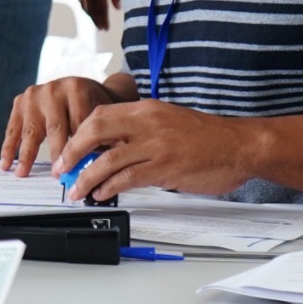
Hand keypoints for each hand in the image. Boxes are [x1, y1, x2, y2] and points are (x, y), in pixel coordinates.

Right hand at [1, 76, 120, 175]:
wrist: (82, 88)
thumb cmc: (94, 105)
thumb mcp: (102, 115)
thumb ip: (99, 137)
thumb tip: (91, 167)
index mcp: (77, 89)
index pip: (79, 125)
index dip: (79, 150)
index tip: (78, 171)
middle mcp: (54, 89)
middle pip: (55, 128)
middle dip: (56, 155)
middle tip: (56, 175)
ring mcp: (34, 94)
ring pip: (31, 130)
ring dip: (26, 154)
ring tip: (22, 173)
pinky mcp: (20, 101)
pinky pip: (13, 128)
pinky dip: (9, 147)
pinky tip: (6, 163)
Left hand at [61, 97, 257, 201]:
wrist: (241, 145)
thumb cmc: (207, 137)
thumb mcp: (169, 122)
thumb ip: (141, 131)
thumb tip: (112, 148)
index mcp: (147, 109)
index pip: (100, 114)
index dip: (79, 133)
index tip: (68, 149)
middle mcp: (148, 122)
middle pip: (95, 130)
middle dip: (72, 151)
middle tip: (61, 168)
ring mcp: (156, 145)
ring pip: (106, 160)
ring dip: (85, 177)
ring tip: (76, 190)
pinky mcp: (165, 168)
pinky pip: (127, 179)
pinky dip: (108, 188)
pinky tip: (101, 194)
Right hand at [73, 0, 121, 29]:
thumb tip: (117, 7)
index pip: (101, 8)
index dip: (104, 20)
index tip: (106, 28)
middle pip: (91, 10)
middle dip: (96, 20)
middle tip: (101, 29)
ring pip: (84, 6)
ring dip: (90, 15)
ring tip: (96, 22)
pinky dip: (85, 7)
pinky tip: (88, 10)